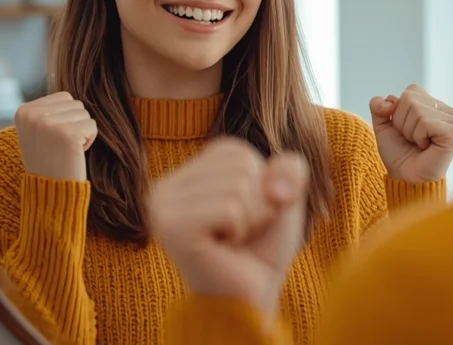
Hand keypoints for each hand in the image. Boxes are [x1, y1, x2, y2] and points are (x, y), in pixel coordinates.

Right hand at [14, 91, 97, 180]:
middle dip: (75, 125)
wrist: (50, 192)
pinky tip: (74, 155)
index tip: (52, 139)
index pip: (64, 97)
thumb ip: (47, 110)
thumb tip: (68, 94)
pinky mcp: (67, 133)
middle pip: (76, 104)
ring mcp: (49, 123)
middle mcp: (33, 114)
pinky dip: (89, 141)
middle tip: (60, 147)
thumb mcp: (38, 131)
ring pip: (85, 114)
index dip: (65, 119)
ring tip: (66, 151)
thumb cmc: (49, 161)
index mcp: (23, 111)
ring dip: (82, 133)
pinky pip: (93, 126)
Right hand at [149, 137, 309, 325]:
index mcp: (184, 173)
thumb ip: (289, 169)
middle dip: (258, 203)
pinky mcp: (172, 227)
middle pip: (240, 165)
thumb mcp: (283, 198)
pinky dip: (241, 230)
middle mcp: (164, 186)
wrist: (249, 299)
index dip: (259, 185)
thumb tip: (275, 184)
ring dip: (251, 220)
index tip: (244, 217)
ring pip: (238, 186)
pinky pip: (231, 209)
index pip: (237, 151)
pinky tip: (224, 249)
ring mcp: (162, 206)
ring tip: (233, 243)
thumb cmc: (261, 250)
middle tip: (240, 234)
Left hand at [369, 84, 452, 182]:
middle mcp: (449, 110)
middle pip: (411, 99)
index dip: (399, 112)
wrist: (405, 178)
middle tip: (413, 140)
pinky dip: (418, 136)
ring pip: (417, 110)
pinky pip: (425, 122)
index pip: (411, 91)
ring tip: (420, 144)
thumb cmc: (400, 154)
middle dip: (402, 122)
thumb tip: (388, 101)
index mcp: (435, 105)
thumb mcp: (383, 125)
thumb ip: (378, 106)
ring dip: (410, 131)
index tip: (407, 131)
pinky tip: (427, 147)